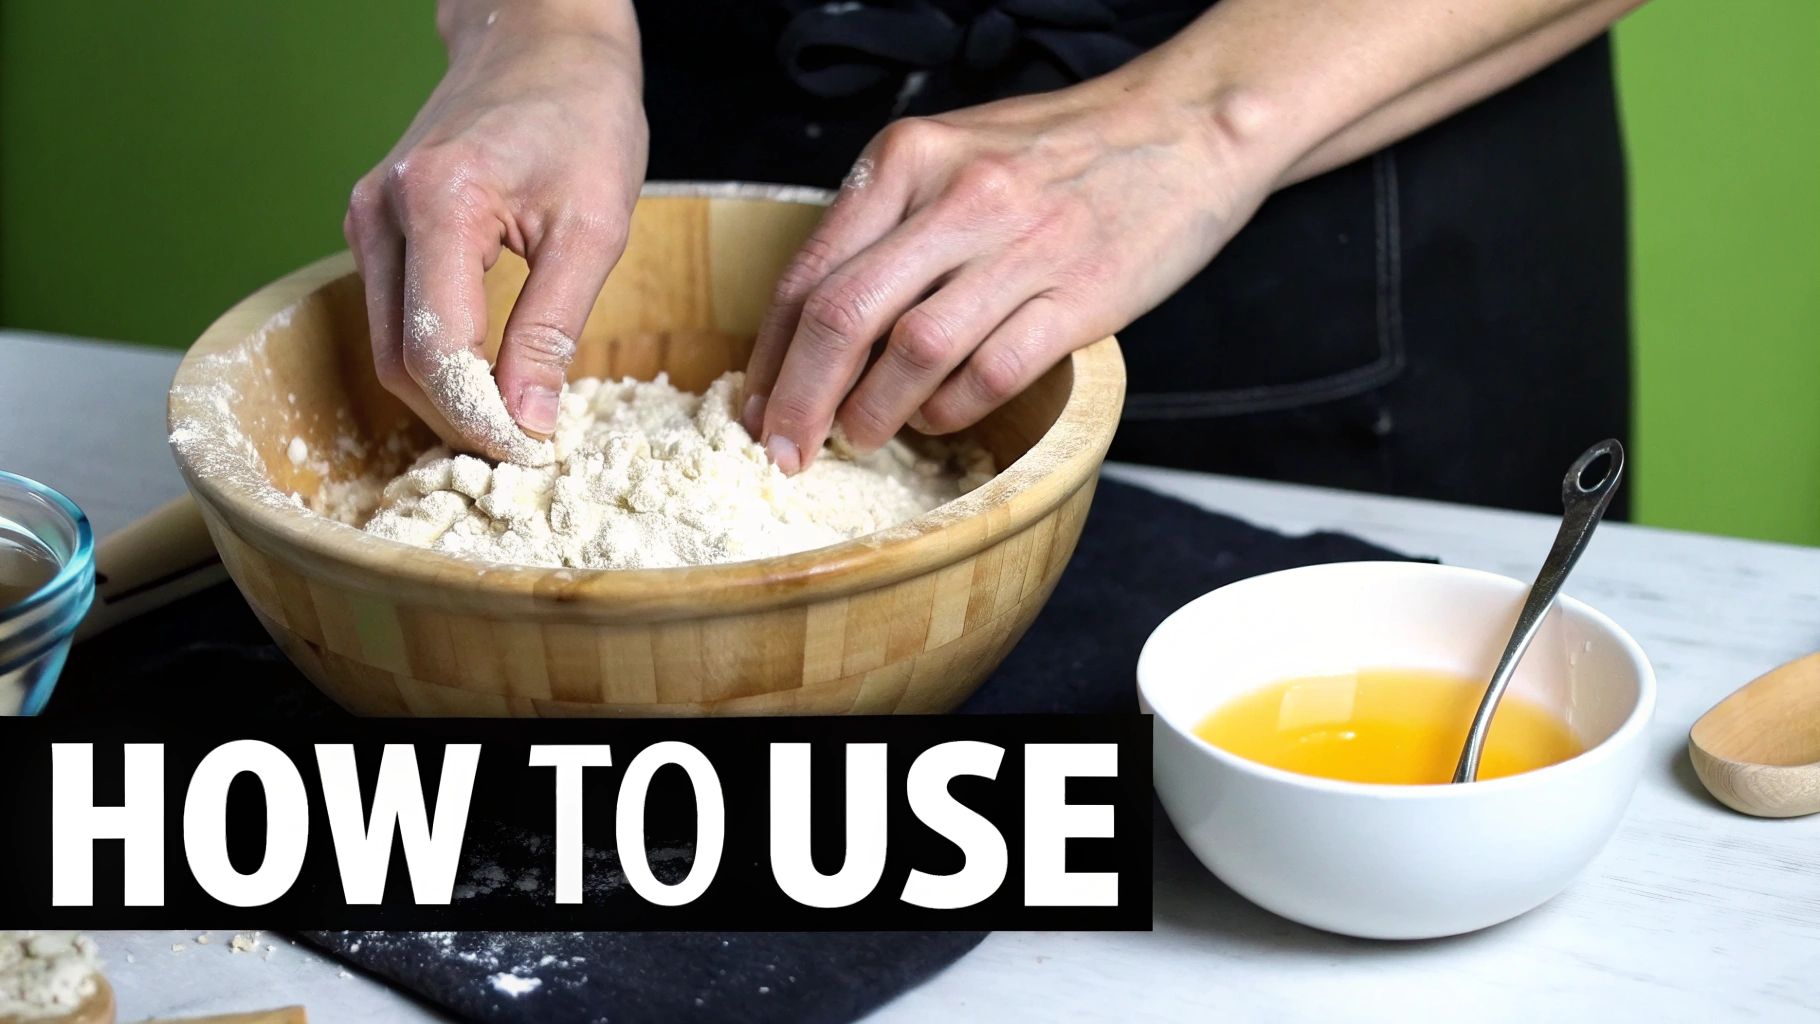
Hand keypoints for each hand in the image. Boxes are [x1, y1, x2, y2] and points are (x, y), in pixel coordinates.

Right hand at [344, 3, 645, 459]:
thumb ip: (554, 328)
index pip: (438, 351)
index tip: (532, 454)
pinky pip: (394, 317)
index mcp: (438, 202)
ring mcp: (368, 219)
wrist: (544, 43)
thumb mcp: (593, 227)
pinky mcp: (376, 228)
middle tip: (528, 451)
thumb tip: (531, 422)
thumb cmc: (581, 117)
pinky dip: (436, 361)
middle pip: (399, 361)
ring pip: (388, 347)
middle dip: (461, 419)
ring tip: (514, 424)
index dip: (481, 419)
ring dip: (445, 398)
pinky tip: (488, 379)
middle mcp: (382, 211)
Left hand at [740, 75, 1278, 472]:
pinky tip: (938, 416)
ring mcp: (1022, 246)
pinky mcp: (1081, 295)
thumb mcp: (954, 155)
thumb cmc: (1064, 151)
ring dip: (872, 412)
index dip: (771, 357)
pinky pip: (991, 372)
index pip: (809, 272)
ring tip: (860, 437)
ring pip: (912, 351)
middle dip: (800, 400)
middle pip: (843, 316)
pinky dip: (951, 409)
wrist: (1188, 126)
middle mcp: (957, 197)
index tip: (757, 409)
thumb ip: (888, 224)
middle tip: (786, 449)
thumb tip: (816, 325)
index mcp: (910, 158)